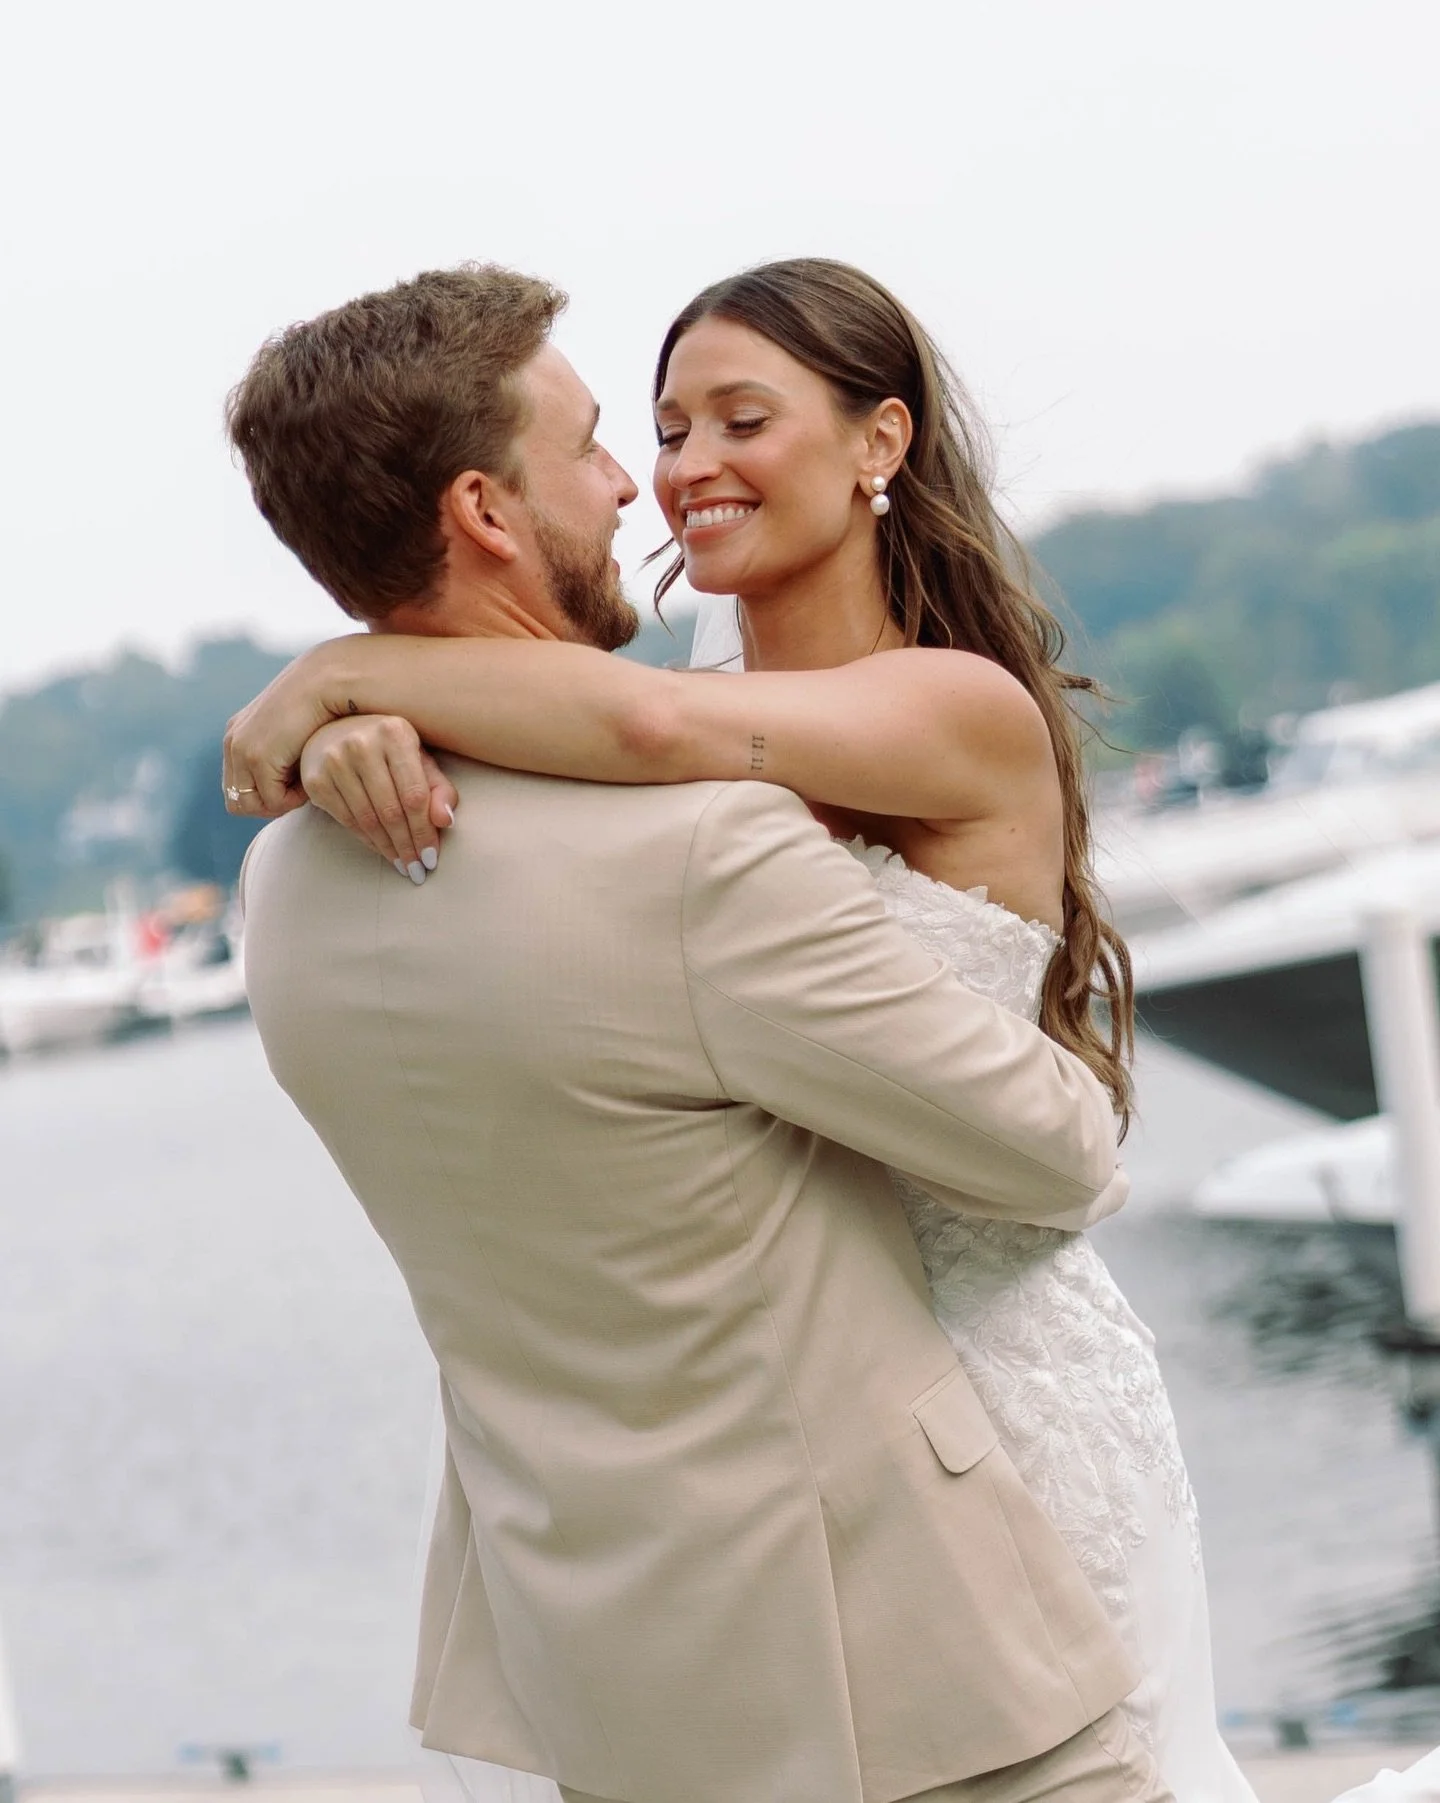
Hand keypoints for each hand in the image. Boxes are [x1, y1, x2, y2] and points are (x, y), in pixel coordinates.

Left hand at [222, 642, 356, 817]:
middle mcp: (232, 742)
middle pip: (238, 802)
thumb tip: (285, 787)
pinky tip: (311, 775)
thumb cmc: (321, 709)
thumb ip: (281, 759)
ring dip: (281, 803)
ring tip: (305, 783)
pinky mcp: (256, 756)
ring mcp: (240, 749)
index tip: (294, 783)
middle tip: (298, 791)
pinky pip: (273, 801)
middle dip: (270, 804)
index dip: (266, 796)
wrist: (326, 682)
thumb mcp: (291, 737)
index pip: (237, 789)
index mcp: (237, 736)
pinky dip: (295, 797)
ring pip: (252, 805)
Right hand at [300, 715, 459, 878]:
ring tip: (403, 865)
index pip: (414, 795)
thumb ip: (438, 788)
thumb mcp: (418, 759)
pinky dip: (367, 840)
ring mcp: (334, 761)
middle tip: (418, 870)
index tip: (432, 857)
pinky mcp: (316, 780)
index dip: (424, 831)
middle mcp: (361, 744)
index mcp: (394, 733)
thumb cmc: (387, 750)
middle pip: (390, 811)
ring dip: (388, 848)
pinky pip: (347, 820)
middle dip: (407, 846)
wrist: (335, 732)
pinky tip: (382, 850)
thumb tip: (446, 821)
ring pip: (368, 820)